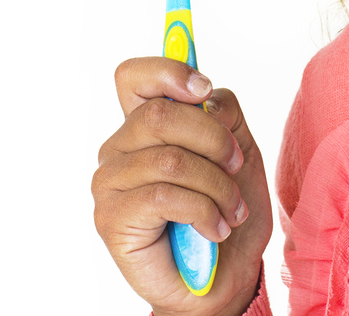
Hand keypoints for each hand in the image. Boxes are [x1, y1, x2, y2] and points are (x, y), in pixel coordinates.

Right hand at [94, 58, 272, 315]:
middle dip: (214, 139)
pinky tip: (215, 229)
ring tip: (231, 210)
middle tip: (235, 165)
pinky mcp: (111, 218)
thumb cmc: (226, 211)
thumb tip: (205, 99)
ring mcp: (110, 183)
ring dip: (217, 185)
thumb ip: (222, 114)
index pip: (134, 77)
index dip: (166, 70)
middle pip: (161, 115)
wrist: (225, 277)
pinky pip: (164, 196)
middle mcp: (119, 148)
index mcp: (144, 125)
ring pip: (170, 159)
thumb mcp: (238, 151)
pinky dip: (204, 211)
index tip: (202, 89)